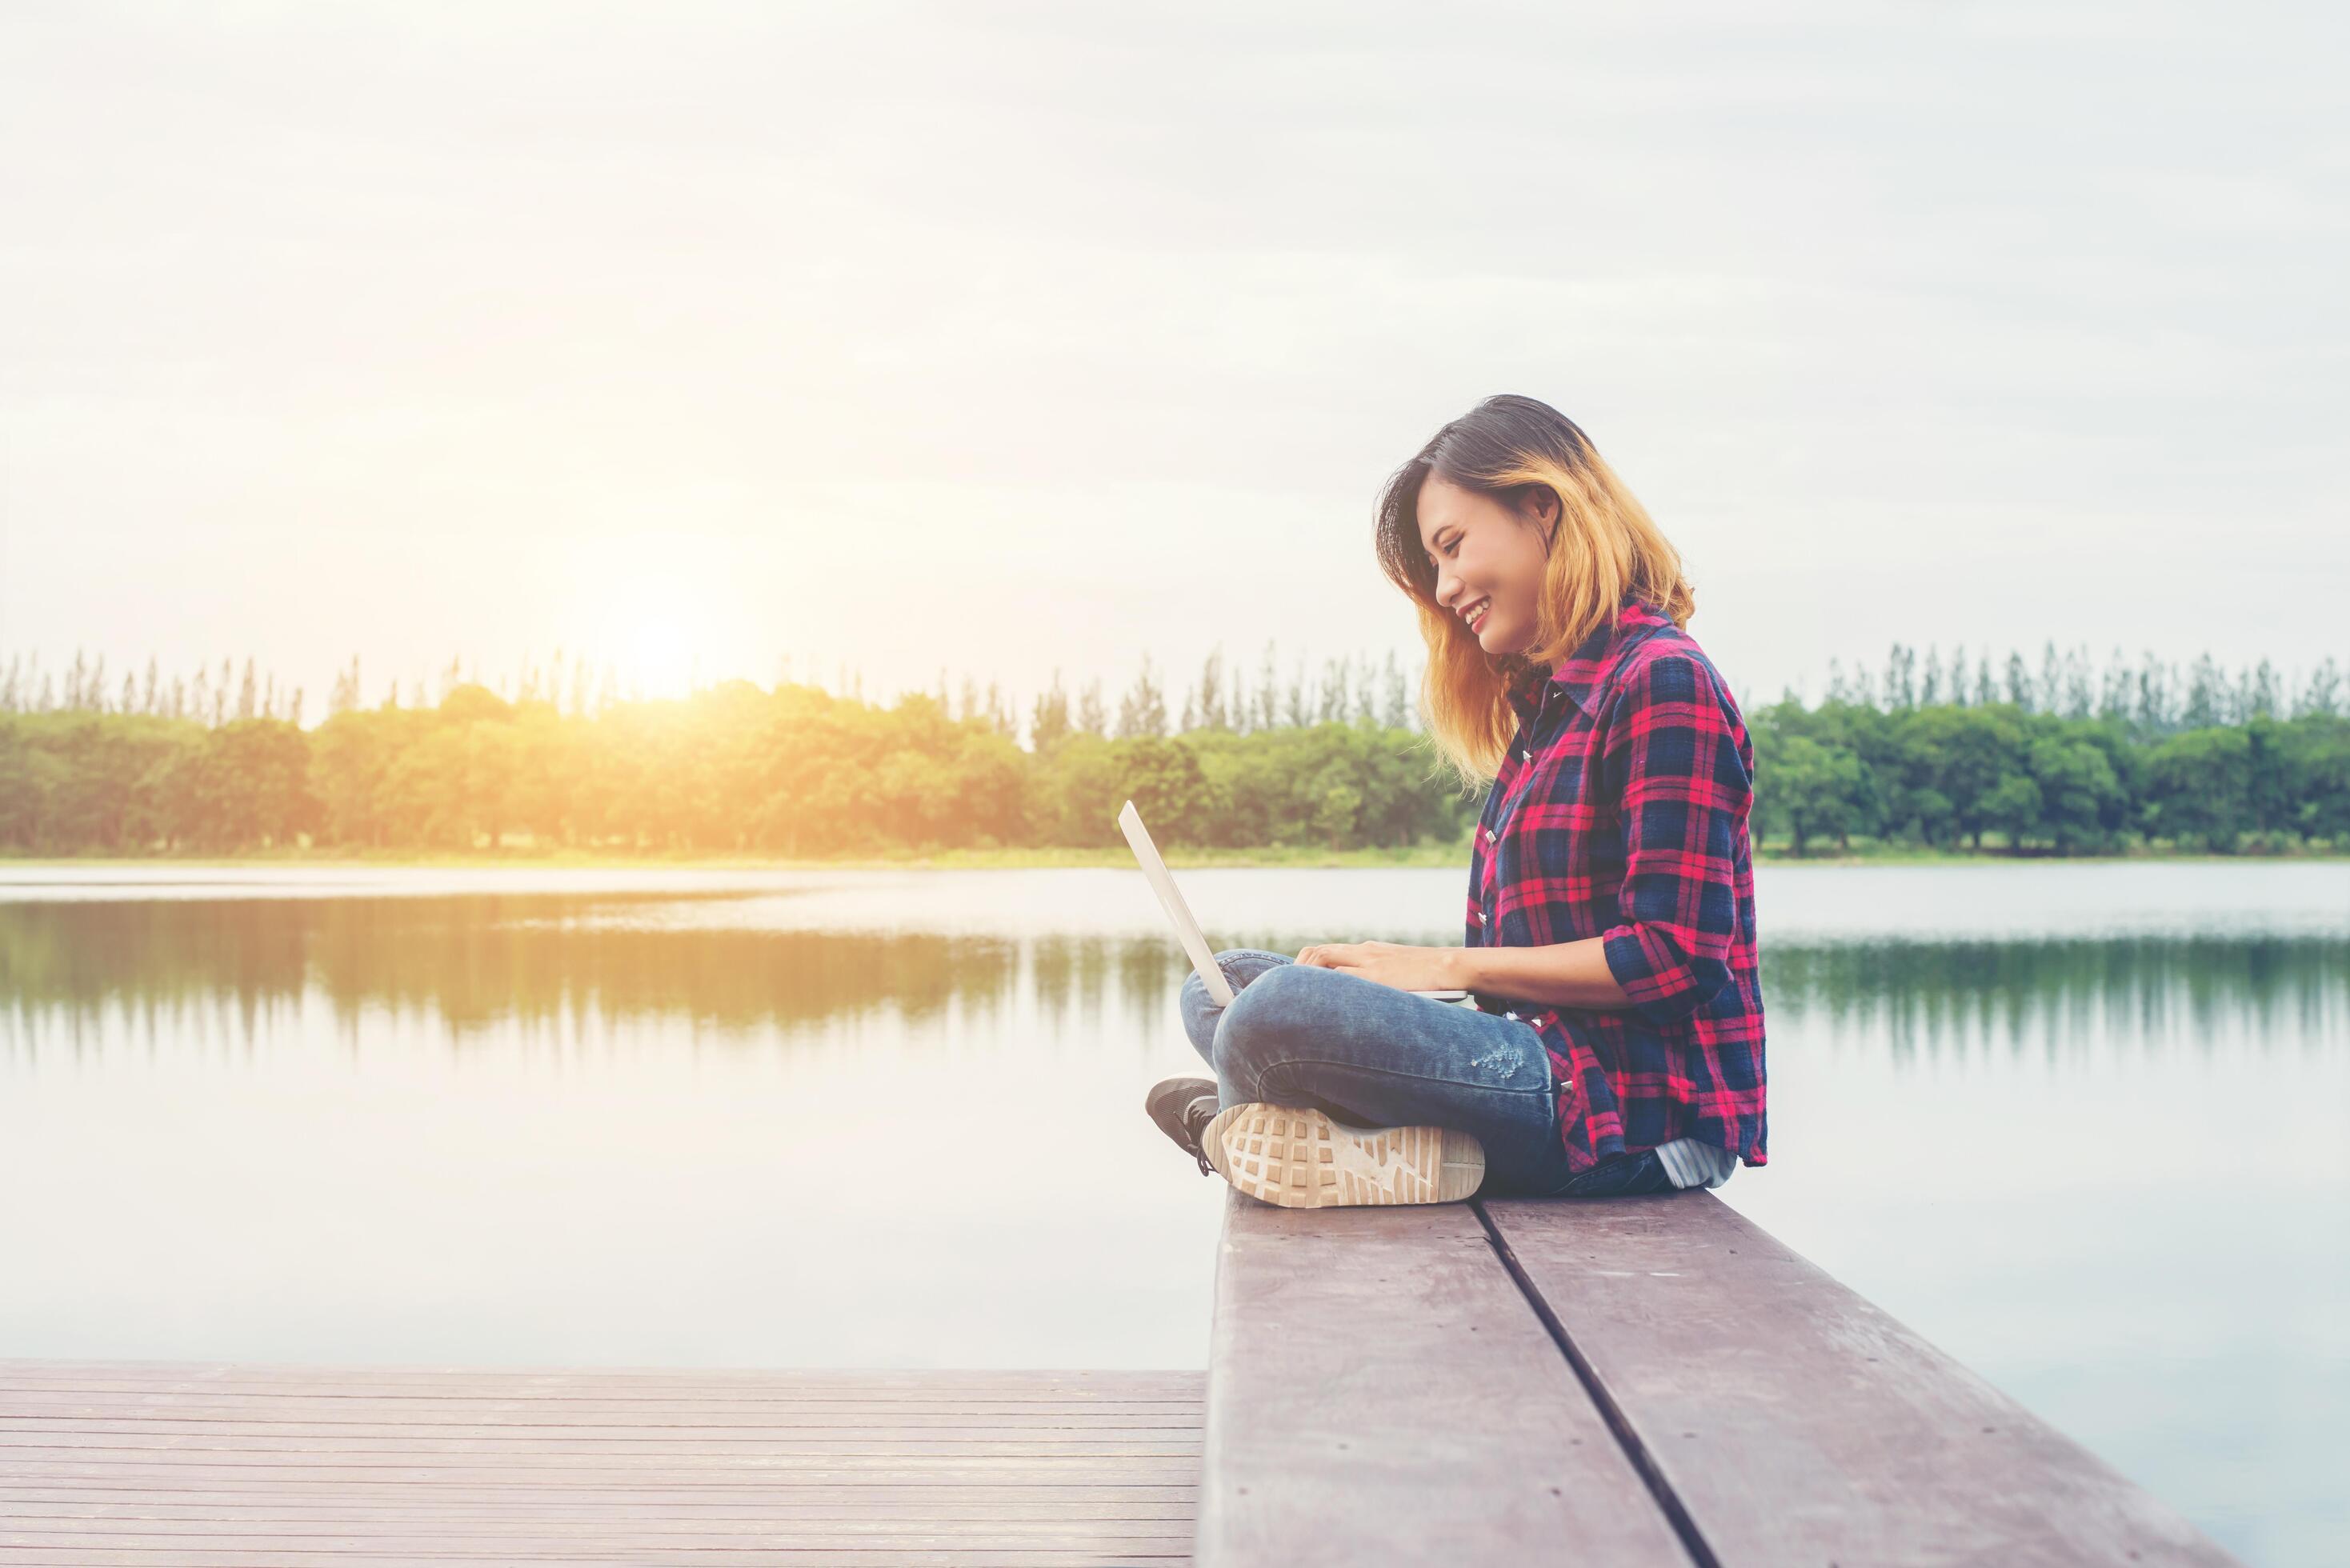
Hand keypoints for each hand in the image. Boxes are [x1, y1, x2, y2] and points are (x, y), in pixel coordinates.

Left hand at [1294, 941, 1464, 992]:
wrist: (1451, 966)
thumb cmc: (1429, 976)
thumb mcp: (1398, 970)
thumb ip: (1376, 977)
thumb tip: (1359, 998)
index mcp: (1369, 950)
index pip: (1327, 951)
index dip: (1306, 964)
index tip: (1294, 981)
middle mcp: (1365, 952)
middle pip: (1319, 952)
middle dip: (1298, 969)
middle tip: (1285, 991)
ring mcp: (1370, 963)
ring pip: (1325, 962)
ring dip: (1306, 978)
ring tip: (1294, 998)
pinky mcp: (1378, 977)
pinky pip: (1343, 980)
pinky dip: (1326, 989)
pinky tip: (1316, 1005)